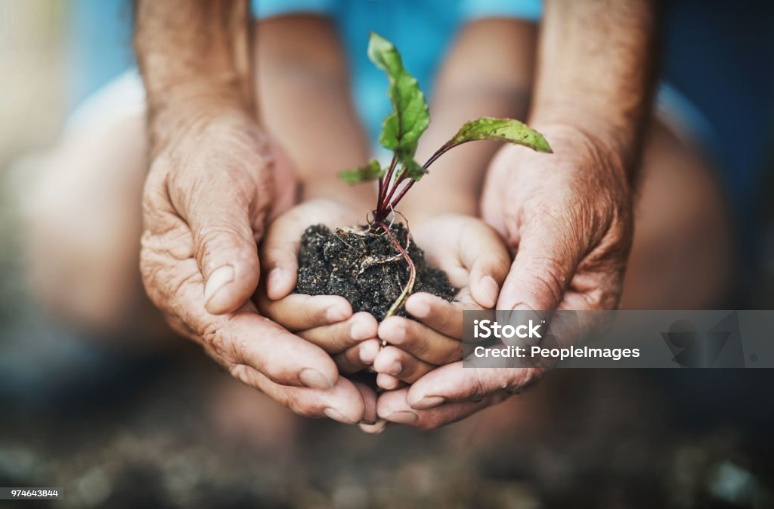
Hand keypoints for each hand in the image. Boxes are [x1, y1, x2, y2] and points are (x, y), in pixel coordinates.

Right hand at [140, 113, 374, 423]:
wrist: (222, 137)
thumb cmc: (211, 153)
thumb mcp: (212, 185)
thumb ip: (220, 240)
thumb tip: (224, 301)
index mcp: (180, 286)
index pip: (230, 334)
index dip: (277, 357)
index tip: (323, 376)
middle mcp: (207, 309)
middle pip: (258, 361)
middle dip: (310, 387)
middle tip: (359, 410)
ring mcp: (240, 308)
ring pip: (285, 357)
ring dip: (331, 377)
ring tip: (376, 399)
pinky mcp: (270, 301)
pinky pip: (303, 337)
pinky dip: (335, 357)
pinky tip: (371, 379)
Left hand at [376, 124, 633, 428]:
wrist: (565, 144)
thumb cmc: (573, 172)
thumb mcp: (561, 218)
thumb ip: (541, 272)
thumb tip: (515, 332)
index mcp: (579, 315)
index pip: (523, 364)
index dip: (472, 381)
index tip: (426, 392)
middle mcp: (550, 325)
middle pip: (492, 377)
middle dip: (440, 393)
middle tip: (388, 409)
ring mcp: (520, 313)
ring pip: (470, 362)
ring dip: (426, 377)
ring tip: (379, 397)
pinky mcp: (492, 300)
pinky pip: (457, 334)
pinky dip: (425, 350)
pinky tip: (386, 364)